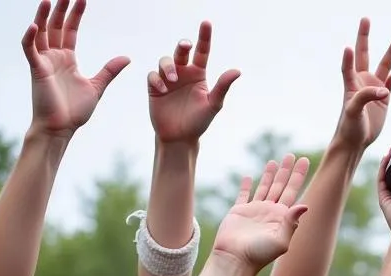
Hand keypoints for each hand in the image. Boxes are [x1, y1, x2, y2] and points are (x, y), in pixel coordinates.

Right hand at [21, 0, 128, 139]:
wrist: (61, 129)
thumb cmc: (75, 111)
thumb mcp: (97, 87)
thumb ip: (109, 70)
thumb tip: (127, 57)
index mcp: (68, 59)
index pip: (70, 30)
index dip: (75, 14)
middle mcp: (54, 56)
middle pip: (56, 26)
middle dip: (61, 9)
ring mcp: (44, 62)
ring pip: (41, 32)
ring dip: (44, 16)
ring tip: (49, 0)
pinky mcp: (37, 70)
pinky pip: (29, 49)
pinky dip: (30, 37)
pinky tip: (34, 24)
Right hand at [148, 22, 239, 144]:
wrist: (180, 138)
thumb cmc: (199, 122)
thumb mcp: (213, 105)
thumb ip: (223, 87)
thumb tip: (237, 71)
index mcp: (198, 74)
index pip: (202, 52)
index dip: (204, 37)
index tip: (206, 22)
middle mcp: (183, 73)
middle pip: (181, 51)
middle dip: (182, 45)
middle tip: (186, 46)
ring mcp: (168, 79)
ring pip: (165, 60)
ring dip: (168, 66)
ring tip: (173, 78)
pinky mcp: (155, 87)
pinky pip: (153, 75)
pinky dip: (157, 78)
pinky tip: (162, 88)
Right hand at [214, 155, 309, 269]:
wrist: (235, 260)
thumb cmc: (258, 254)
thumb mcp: (280, 241)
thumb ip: (291, 223)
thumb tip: (305, 205)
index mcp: (282, 217)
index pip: (293, 191)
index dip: (298, 176)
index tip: (304, 160)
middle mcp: (270, 212)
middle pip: (280, 186)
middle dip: (286, 171)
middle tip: (291, 155)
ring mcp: (254, 211)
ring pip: (264, 187)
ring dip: (269, 174)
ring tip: (274, 161)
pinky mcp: (239, 212)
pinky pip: (243, 195)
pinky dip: (246, 185)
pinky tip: (248, 177)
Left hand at [334, 19, 390, 150]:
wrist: (355, 142)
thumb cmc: (349, 127)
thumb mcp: (354, 111)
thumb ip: (366, 97)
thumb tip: (385, 89)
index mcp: (351, 84)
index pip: (348, 65)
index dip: (348, 57)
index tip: (348, 47)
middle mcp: (362, 83)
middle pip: (364, 55)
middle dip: (364, 37)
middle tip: (365, 19)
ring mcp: (373, 91)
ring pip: (383, 67)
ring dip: (390, 54)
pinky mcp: (383, 102)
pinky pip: (389, 86)